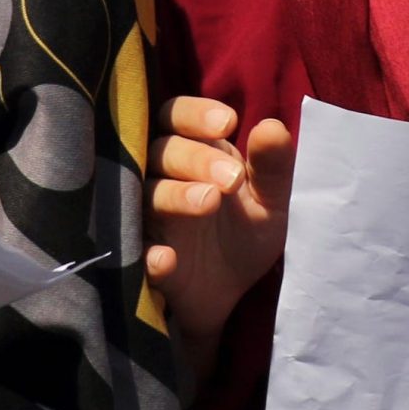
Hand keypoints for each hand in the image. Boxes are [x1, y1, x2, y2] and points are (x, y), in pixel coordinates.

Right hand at [143, 96, 295, 375]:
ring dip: (176, 195)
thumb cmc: (245, 233)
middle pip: (162, 151)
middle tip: (231, 178)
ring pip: (148, 194)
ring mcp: (148, 217)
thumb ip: (272, 168)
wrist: (232, 295)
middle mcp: (162, 177)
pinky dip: (148, 254)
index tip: (227, 123)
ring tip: (209, 202)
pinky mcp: (140, 258)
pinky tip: (167, 258)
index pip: (177, 116)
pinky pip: (135, 251)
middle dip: (196, 158)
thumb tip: (273, 126)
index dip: (195, 114)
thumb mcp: (271, 204)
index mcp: (193, 152)